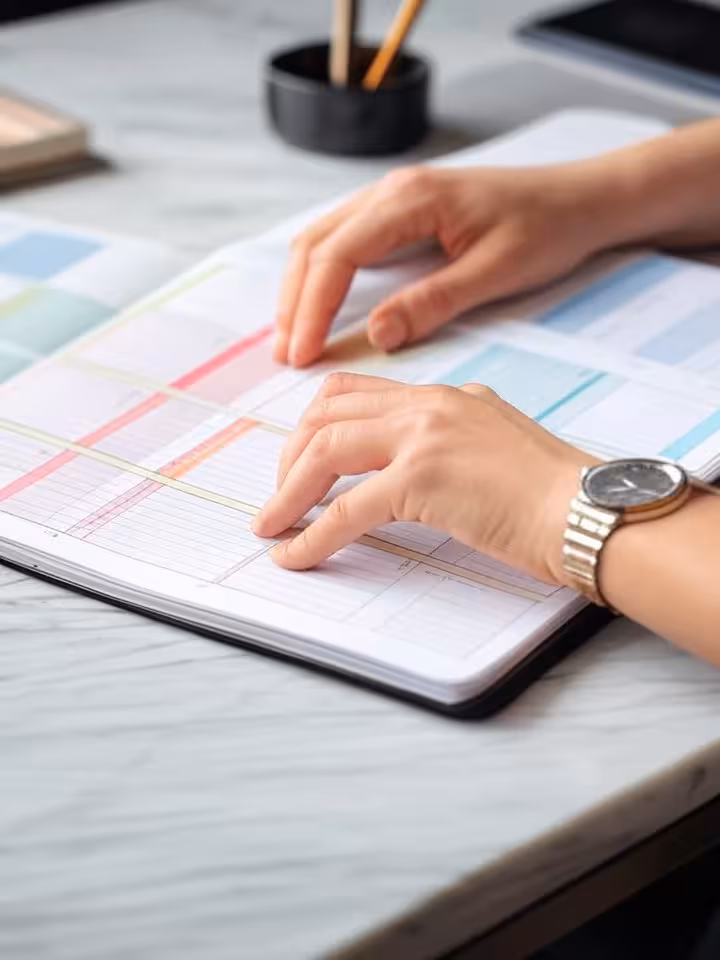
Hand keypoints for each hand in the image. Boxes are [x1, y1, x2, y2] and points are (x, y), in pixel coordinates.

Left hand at [253, 373, 597, 583]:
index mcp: (446, 396)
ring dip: (288, 491)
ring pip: (326, 450)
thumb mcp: (496, 448)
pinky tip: (295, 555)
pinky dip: (312, 534)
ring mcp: (426, 436)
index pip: (358, 394)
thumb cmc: (554, 495)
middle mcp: (431, 405)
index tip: (300, 461)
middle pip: (329, 413)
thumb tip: (405, 474)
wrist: (590, 511)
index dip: (315, 427)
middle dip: (291, 456)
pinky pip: (346, 509)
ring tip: (272, 525)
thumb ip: (451, 445)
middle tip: (280, 495)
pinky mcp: (423, 479)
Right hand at [273, 163, 612, 367]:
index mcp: (412, 200)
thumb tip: (377, 336)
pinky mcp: (402, 210)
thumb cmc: (548, 230)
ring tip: (293, 337)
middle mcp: (392, 191)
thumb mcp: (495, 272)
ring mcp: (394, 196)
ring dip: (302, 288)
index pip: (337, 255)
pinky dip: (323, 274)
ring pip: (323, 239)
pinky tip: (320, 305)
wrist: (581, 198)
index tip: (301, 353)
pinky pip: (344, 238)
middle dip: (293, 301)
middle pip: (315, 244)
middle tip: (288, 355)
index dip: (311, 308)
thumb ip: (433, 303)